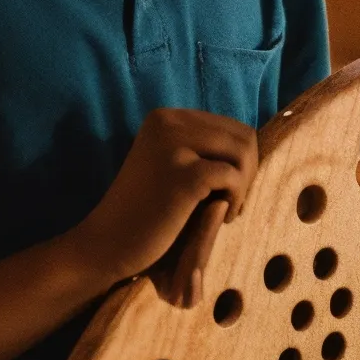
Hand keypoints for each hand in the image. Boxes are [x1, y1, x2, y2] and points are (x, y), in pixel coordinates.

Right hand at [69, 107, 257, 301]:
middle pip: (242, 136)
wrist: (108, 242)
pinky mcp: (183, 174)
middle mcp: (168, 122)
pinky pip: (233, 176)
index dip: (239, 161)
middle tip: (232, 202)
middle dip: (247, 171)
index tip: (226, 190)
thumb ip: (201, 147)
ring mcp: (174, 145)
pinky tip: (223, 217)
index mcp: (165, 117)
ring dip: (244, 184)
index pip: (230, 126)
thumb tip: (251, 143)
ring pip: (242, 152)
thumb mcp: (170, 164)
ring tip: (228, 210)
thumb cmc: (147, 211)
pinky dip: (237, 198)